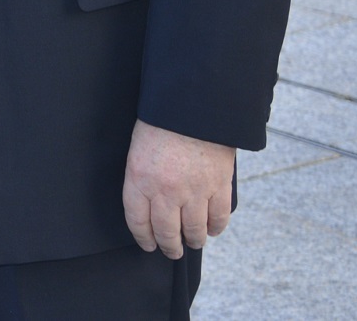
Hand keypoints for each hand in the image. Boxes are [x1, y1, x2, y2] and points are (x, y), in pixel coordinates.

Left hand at [123, 119, 235, 258]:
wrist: (192, 105)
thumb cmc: (161, 121)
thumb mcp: (138, 148)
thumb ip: (142, 177)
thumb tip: (149, 200)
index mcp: (139, 179)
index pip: (137, 221)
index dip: (143, 238)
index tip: (148, 245)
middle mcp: (165, 192)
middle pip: (167, 232)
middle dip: (170, 246)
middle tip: (172, 251)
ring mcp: (194, 191)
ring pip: (194, 230)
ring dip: (194, 240)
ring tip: (193, 242)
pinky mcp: (218, 187)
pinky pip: (219, 217)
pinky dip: (217, 227)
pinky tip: (213, 229)